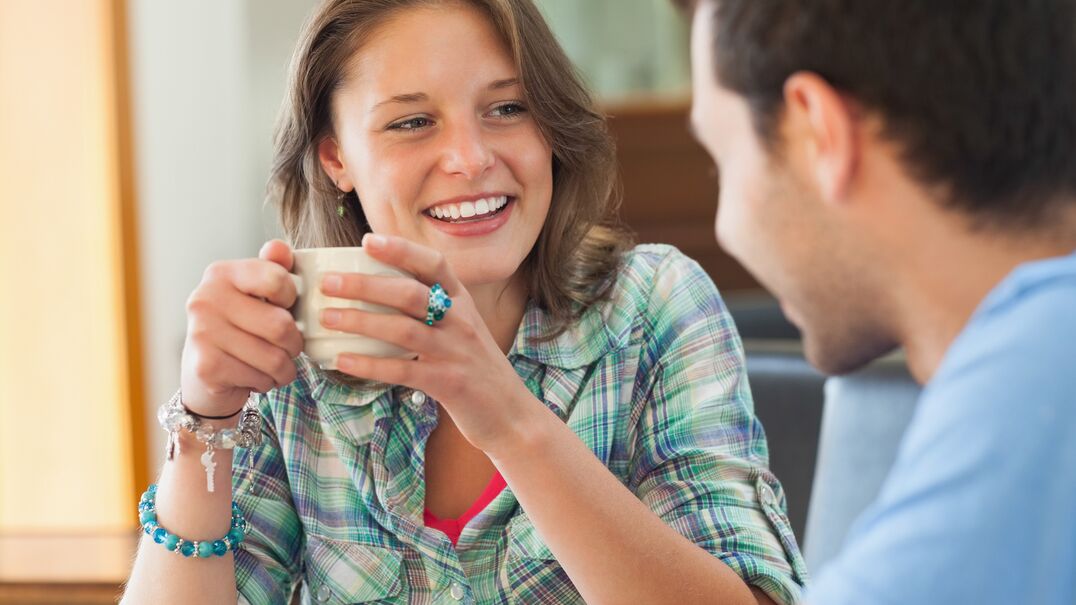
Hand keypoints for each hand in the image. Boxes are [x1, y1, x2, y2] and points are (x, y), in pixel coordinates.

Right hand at [179, 240, 303, 415]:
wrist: (203, 374)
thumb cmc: (241, 327)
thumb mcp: (257, 293)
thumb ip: (273, 268)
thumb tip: (279, 248)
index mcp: (221, 274)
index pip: (276, 279)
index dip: (291, 297)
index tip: (285, 306)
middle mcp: (206, 299)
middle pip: (280, 325)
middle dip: (294, 343)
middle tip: (289, 346)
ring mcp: (202, 333)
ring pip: (274, 357)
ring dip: (284, 367)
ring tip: (276, 364)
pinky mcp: (206, 367)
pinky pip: (260, 377)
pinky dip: (267, 382)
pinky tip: (255, 376)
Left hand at [322, 233, 537, 452]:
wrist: (511, 414)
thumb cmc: (476, 368)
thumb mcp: (463, 330)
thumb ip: (433, 310)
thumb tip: (379, 292)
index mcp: (463, 302)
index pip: (434, 264)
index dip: (401, 250)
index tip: (368, 240)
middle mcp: (461, 322)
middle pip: (410, 293)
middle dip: (366, 285)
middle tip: (329, 282)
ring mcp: (455, 352)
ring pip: (403, 330)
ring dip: (361, 321)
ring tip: (328, 318)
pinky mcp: (447, 383)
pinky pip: (402, 370)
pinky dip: (369, 365)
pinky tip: (342, 360)